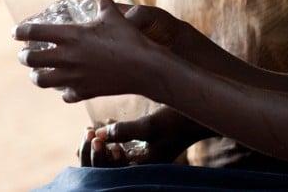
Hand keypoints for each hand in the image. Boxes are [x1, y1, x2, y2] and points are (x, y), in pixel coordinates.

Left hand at [15, 0, 183, 102]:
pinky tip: (68, 87)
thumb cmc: (128, 39)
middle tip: (26, 55)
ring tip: (39, 74)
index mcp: (70, 35)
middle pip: (30, 60)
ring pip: (41, 80)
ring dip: (37, 76)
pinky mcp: (84, 92)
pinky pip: (65, 95)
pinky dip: (64, 91)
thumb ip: (102, 5)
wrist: (144, 68)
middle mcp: (67, 57)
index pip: (33, 32)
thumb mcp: (113, 16)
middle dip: (25, 57)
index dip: (20, 32)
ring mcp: (73, 77)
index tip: (16, 33)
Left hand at [84, 110, 200, 165]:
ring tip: (92, 129)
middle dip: (96, 151)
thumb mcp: (149, 126)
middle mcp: (143, 167)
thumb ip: (123, 131)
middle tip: (88, 131)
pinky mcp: (144, 148)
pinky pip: (121, 149)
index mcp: (145, 169)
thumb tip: (98, 134)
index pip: (112, 172)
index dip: (97, 156)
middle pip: (110, 167)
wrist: (199, 115)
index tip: (91, 135)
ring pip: (114, 158)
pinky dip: (110, 141)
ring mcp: (143, 158)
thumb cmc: (177, 121)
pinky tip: (103, 127)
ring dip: (102, 145)